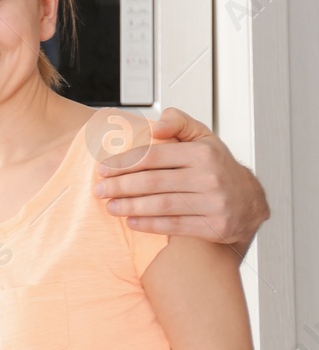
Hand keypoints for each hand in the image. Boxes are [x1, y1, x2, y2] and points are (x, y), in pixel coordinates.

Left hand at [93, 107, 267, 247]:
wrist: (249, 202)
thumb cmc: (216, 167)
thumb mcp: (203, 138)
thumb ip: (179, 123)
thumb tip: (156, 125)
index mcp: (203, 153)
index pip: (154, 156)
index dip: (124, 163)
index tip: (103, 169)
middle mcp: (210, 177)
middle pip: (153, 182)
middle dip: (120, 186)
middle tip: (99, 190)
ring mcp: (213, 203)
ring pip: (161, 205)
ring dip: (130, 206)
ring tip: (110, 207)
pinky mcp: (214, 226)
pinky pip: (174, 225)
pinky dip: (149, 224)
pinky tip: (131, 222)